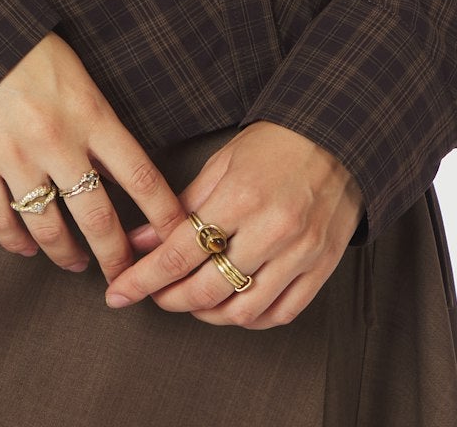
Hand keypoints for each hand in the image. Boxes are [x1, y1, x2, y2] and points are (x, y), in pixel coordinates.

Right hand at [0, 31, 191, 281]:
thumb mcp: (79, 76)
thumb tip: (119, 172)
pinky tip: (27, 248)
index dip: (164, 216)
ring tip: (76, 262)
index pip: (141, 176)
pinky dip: (15, 242)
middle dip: (116, 256)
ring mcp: (13, 155)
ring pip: (48, 227)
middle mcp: (56, 140)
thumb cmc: (31, 49)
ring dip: (66, 254)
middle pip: (98, 217)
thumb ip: (98, 122)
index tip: (178, 239)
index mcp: (90, 112)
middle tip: (126, 277)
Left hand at [100, 120, 364, 327]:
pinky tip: (234, 308)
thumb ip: (182, 205)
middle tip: (153, 295)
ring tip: (191, 301)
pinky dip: (250, 319)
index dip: (144, 278)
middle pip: (207, 289)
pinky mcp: (320, 268)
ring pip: (242, 311)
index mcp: (240, 197)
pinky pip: (280, 314)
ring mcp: (299, 254)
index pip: (180, 251)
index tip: (119, 291)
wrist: (337, 137)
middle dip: (169, 299)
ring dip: (207, 314)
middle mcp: (271, 230)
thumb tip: (141, 240)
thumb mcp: (222, 163)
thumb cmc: (276, 145)